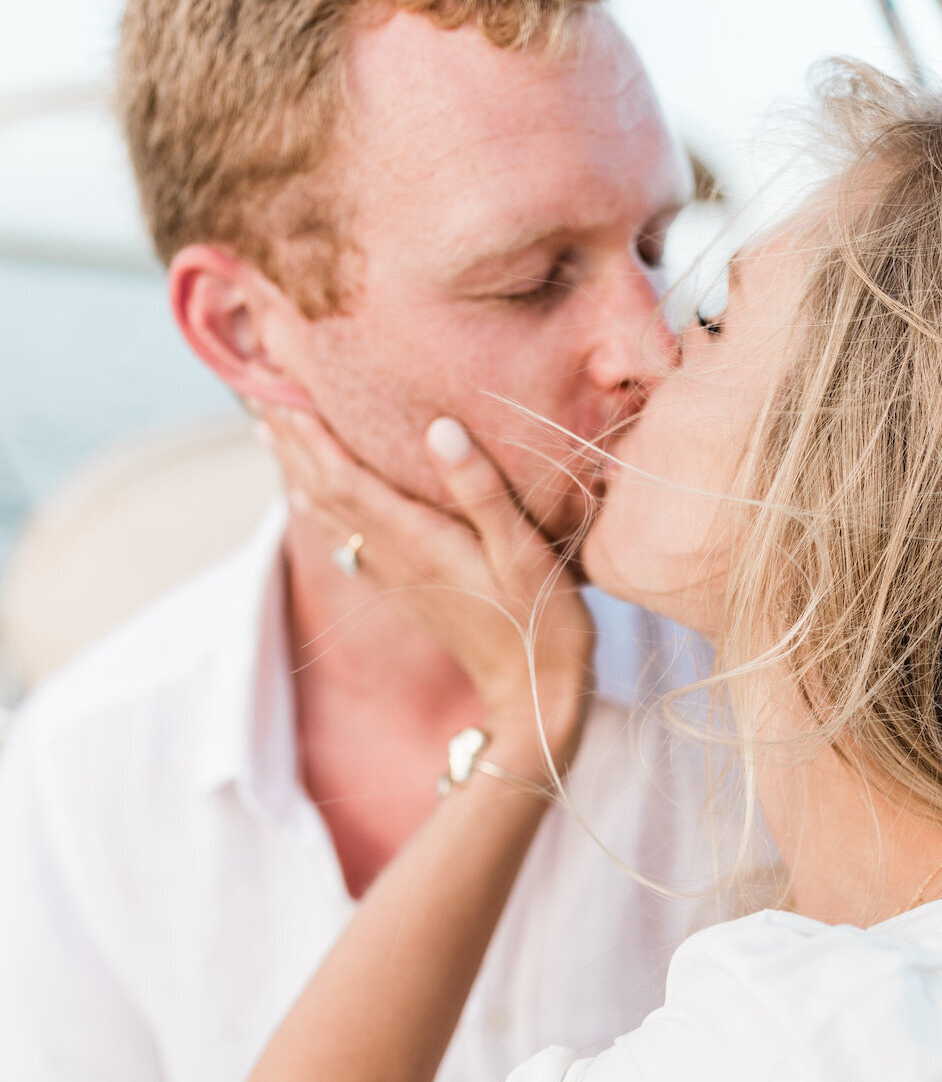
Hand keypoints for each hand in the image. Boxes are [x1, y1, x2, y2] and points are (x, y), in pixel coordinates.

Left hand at [256, 406, 593, 773]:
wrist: (535, 697)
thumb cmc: (542, 624)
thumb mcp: (523, 552)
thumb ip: (481, 490)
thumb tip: (438, 427)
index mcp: (419, 539)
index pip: (345, 476)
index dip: (310, 431)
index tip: (279, 383)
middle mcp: (397, 555)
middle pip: (326, 490)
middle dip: (293, 440)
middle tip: (259, 386)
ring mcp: (400, 575)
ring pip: (331, 514)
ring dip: (298, 470)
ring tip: (270, 432)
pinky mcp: (409, 590)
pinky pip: (349, 540)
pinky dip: (323, 509)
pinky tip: (313, 499)